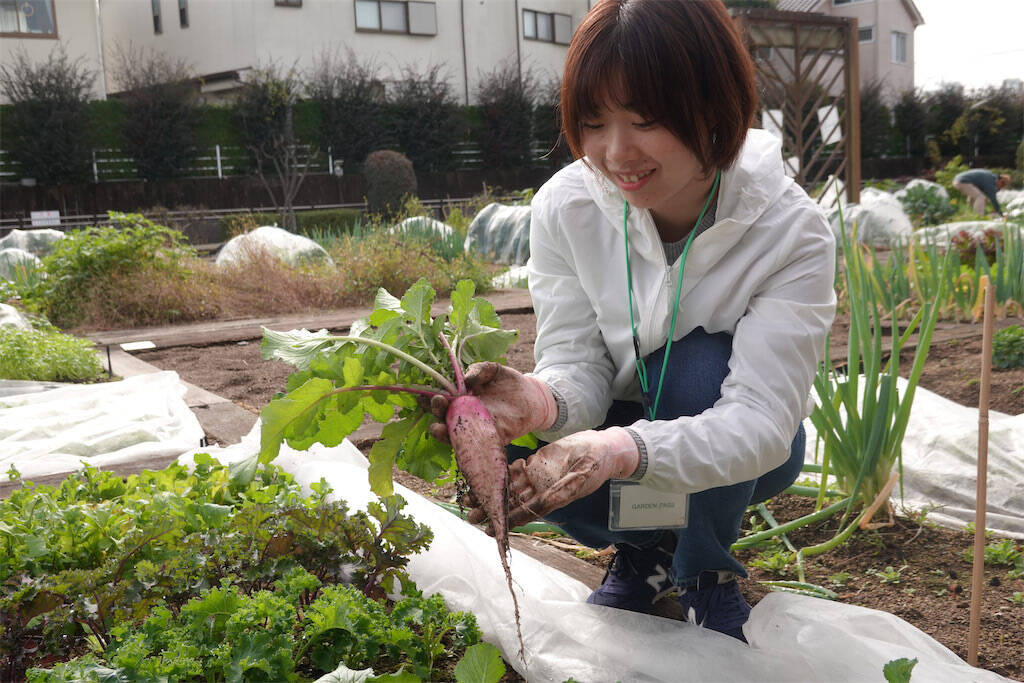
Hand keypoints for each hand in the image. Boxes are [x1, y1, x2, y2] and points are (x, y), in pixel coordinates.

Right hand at [427, 362, 556, 444]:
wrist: (534, 399)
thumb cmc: (510, 383)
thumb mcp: (495, 370)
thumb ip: (481, 369)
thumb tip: (467, 379)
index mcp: (461, 397)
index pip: (440, 398)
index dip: (427, 397)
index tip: (420, 394)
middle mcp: (464, 414)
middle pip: (443, 416)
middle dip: (436, 410)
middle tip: (437, 401)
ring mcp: (476, 428)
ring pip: (453, 434)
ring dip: (443, 432)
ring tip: (437, 427)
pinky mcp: (491, 439)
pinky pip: (475, 445)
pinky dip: (465, 445)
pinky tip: (460, 442)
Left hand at [469, 428, 638, 529]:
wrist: (604, 448)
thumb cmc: (596, 463)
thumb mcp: (580, 478)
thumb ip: (561, 491)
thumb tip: (546, 503)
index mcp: (553, 498)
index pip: (525, 512)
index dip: (507, 521)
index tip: (488, 529)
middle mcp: (542, 490)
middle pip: (512, 502)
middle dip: (490, 508)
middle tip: (468, 514)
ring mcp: (538, 477)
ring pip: (509, 487)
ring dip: (490, 492)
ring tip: (468, 497)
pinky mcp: (536, 463)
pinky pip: (514, 470)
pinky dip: (499, 473)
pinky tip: (483, 475)